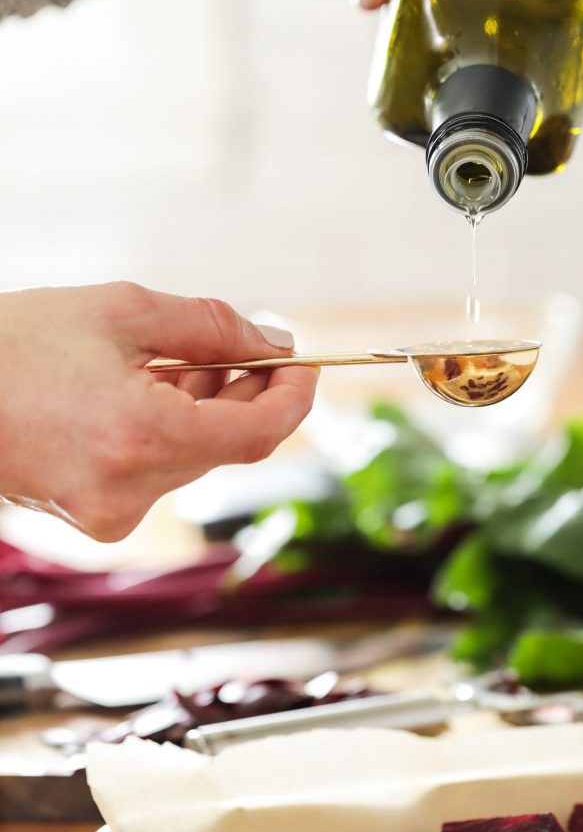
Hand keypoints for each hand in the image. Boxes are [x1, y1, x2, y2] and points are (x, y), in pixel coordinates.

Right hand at [0, 282, 317, 540]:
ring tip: (187, 360)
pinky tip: (153, 391)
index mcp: (142, 437)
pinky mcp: (97, 519)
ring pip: (197, 457)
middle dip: (249, 393)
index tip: (304, 364)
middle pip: (230, 445)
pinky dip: (173, 431)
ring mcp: (113, 514)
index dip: (294, 397)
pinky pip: (162, 472)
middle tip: (244, 345)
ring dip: (209, 409)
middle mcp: (133, 490)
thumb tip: (271, 341)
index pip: (260, 435)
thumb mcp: (120, 312)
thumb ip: (210, 326)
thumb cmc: (14, 344)